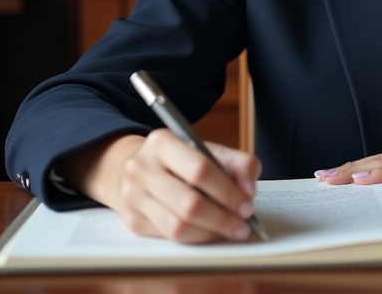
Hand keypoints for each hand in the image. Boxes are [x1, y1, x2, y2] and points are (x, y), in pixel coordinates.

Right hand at [64, 130, 261, 243]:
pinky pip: (170, 237)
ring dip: (211, 233)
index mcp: (162, 142)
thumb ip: (240, 163)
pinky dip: (196, 237)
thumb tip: (249, 191)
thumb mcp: (211, 150)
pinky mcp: (133, 220)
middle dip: (223, 219)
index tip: (247, 205)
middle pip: (189, 204)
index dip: (228, 192)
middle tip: (243, 225)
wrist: (140, 167)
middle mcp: (141, 168)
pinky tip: (210, 231)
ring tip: (231, 230)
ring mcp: (132, 197)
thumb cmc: (182, 160)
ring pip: (178, 227)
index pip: (200, 170)